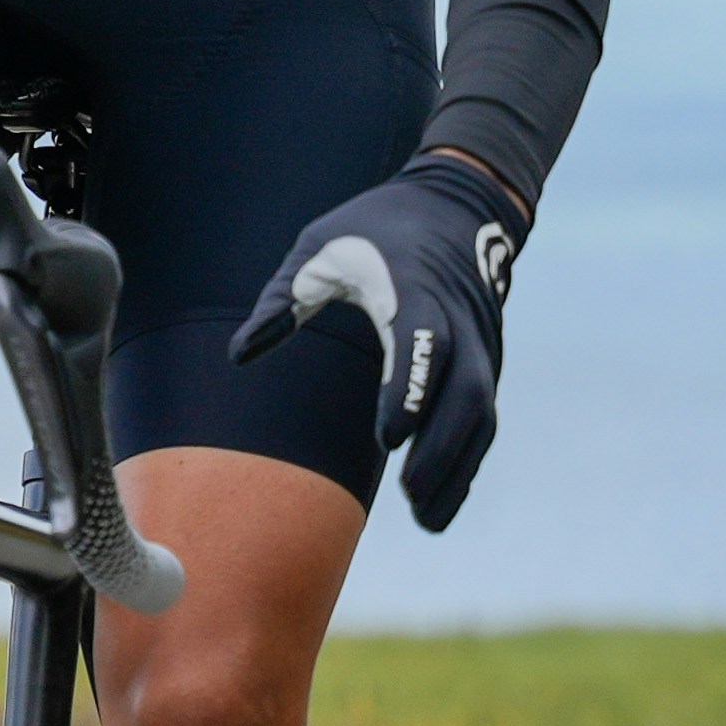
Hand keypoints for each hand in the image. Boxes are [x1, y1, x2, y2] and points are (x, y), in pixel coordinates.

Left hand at [233, 154, 519, 531]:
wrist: (459, 205)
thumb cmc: (375, 227)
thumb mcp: (319, 247)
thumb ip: (282, 300)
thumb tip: (238, 355)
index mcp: (415, 289)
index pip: (422, 345)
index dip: (410, 390)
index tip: (389, 438)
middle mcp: (459, 322)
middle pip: (466, 393)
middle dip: (442, 449)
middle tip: (409, 500)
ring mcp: (481, 344)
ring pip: (482, 415)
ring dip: (459, 468)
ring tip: (427, 520)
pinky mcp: (487, 362)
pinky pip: (484, 418)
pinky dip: (467, 460)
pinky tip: (442, 502)